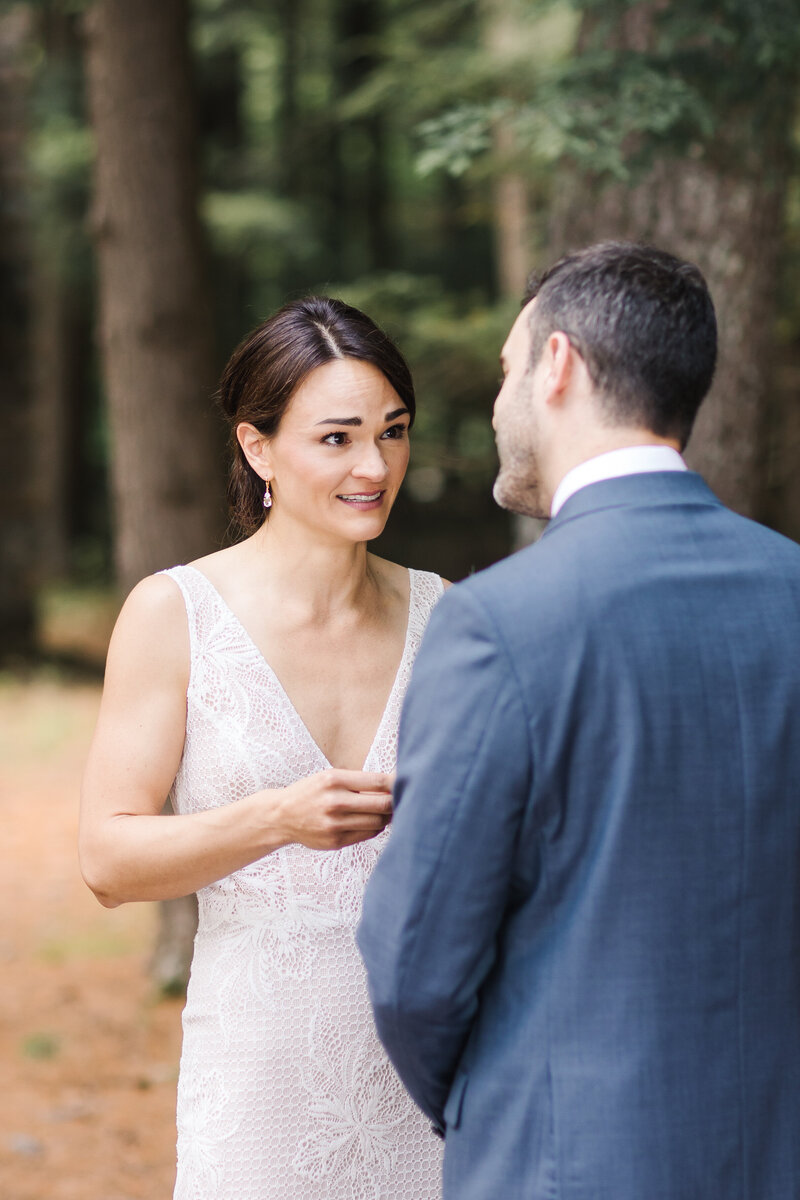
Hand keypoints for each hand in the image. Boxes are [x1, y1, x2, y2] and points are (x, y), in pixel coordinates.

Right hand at [269, 768, 393, 850]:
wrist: (282, 815)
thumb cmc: (311, 792)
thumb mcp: (330, 777)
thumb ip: (359, 781)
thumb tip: (393, 785)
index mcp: (334, 780)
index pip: (379, 781)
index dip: (397, 782)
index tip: (406, 781)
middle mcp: (335, 802)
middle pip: (383, 804)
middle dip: (396, 802)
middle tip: (402, 799)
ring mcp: (335, 824)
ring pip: (378, 822)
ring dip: (387, 817)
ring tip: (386, 810)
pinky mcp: (336, 841)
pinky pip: (368, 834)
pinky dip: (375, 827)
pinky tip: (371, 821)